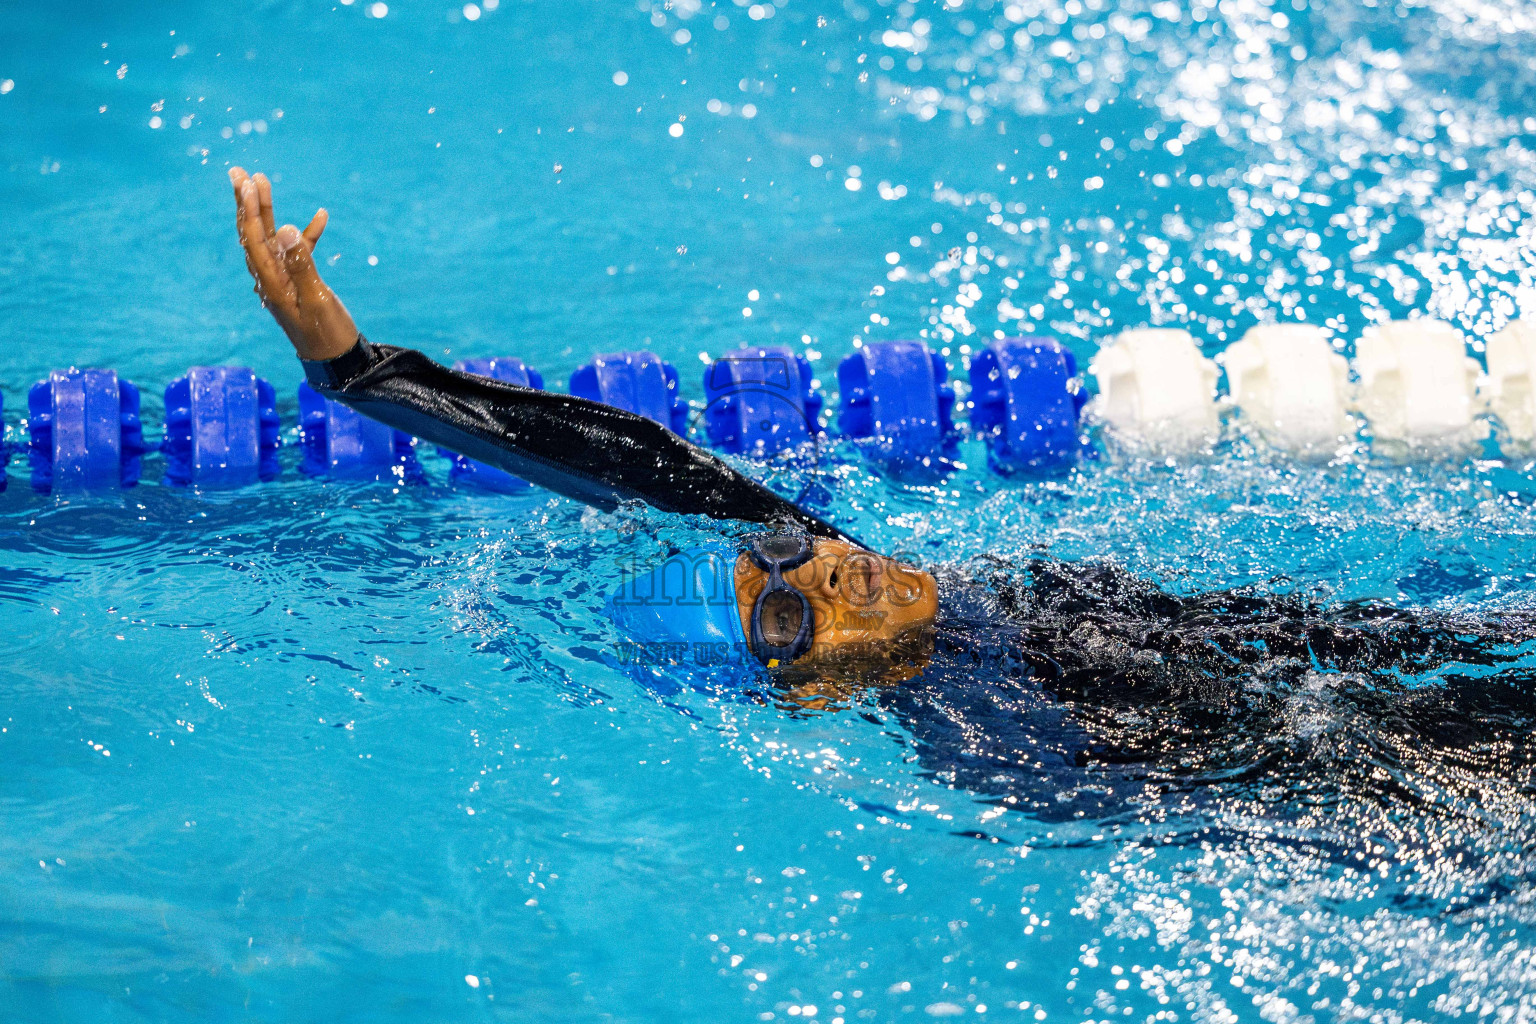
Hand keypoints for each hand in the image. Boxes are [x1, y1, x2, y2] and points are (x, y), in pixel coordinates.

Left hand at [229, 166, 358, 360]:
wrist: (337, 360)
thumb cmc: (326, 334)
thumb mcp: (316, 299)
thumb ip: (302, 264)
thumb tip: (288, 229)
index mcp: (271, 283)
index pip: (254, 238)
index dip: (249, 208)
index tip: (246, 182)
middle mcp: (271, 278)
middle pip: (253, 233)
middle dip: (246, 202)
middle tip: (238, 172)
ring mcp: (285, 280)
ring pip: (271, 237)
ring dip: (267, 210)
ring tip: (262, 181)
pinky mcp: (300, 282)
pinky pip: (299, 252)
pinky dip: (307, 234)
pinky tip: (321, 216)